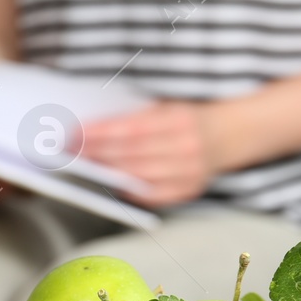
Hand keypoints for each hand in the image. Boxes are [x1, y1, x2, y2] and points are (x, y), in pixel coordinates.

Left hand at [78, 101, 221, 207]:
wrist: (229, 134)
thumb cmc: (188, 116)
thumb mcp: (167, 105)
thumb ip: (138, 115)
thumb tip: (95, 127)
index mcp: (180, 119)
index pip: (131, 129)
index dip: (100, 134)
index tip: (75, 134)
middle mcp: (187, 147)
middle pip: (131, 154)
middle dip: (97, 153)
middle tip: (71, 151)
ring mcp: (190, 172)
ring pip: (139, 177)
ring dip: (108, 172)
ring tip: (86, 165)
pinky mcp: (190, 190)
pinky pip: (153, 195)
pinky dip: (130, 190)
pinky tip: (112, 183)